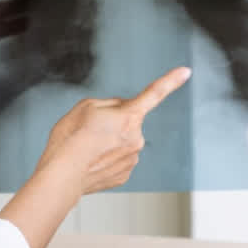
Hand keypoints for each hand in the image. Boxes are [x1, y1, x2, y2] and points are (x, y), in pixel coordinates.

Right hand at [37, 66, 191, 194]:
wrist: (61, 176)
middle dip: (113, 123)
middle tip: (90, 131)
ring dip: (108, 142)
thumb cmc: (70, 140)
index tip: (185, 72)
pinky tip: (91, 161)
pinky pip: (117, 159)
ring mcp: (131, 159)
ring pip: (122, 142)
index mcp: (128, 116)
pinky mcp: (124, 176)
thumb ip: (109, 104)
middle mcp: (136, 138)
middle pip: (128, 121)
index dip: (171, 80)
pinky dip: (105, 158)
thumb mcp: (85, 107)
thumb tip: (119, 111)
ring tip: (87, 148)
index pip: (154, 93)